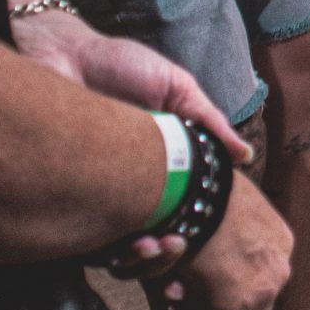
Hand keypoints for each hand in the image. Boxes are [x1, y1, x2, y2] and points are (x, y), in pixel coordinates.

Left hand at [11, 8, 250, 272]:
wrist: (64, 55)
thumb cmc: (120, 66)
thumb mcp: (176, 87)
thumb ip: (208, 120)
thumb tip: (245, 156)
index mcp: (164, 161)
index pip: (188, 204)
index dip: (199, 223)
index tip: (208, 236)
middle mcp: (136, 182)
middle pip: (161, 233)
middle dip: (172, 248)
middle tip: (175, 244)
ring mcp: (104, 191)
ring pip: (129, 244)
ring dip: (145, 254)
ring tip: (152, 245)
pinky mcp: (72, 195)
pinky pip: (91, 235)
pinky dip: (111, 245)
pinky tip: (125, 241)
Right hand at [160, 175, 293, 309]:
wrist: (191, 184)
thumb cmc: (201, 179)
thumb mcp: (231, 193)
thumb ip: (232, 208)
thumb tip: (226, 197)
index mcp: (279, 242)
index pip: (267, 281)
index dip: (242, 296)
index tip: (214, 299)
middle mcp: (277, 271)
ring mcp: (257, 295)